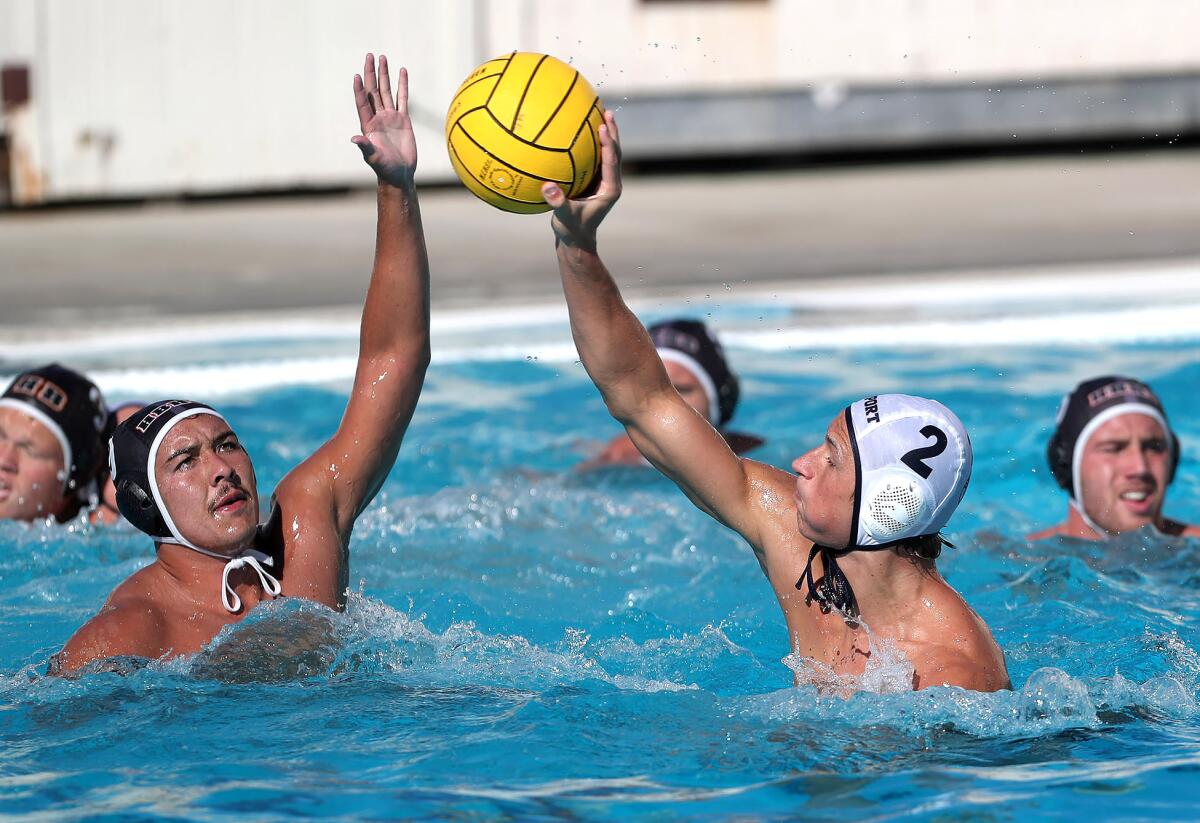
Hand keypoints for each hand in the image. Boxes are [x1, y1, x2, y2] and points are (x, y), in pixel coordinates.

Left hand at [352, 53, 416, 187]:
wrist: (400, 174)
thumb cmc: (384, 168)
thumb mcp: (373, 157)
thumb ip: (365, 147)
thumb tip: (354, 139)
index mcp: (368, 125)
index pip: (362, 102)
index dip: (359, 89)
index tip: (357, 75)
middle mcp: (377, 117)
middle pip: (373, 91)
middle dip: (371, 73)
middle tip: (369, 56)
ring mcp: (390, 117)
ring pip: (386, 91)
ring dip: (384, 75)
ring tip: (382, 58)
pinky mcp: (403, 119)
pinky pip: (402, 98)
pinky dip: (402, 85)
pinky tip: (402, 71)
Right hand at [542, 110, 621, 250]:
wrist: (577, 240)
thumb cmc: (572, 230)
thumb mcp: (564, 218)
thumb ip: (558, 203)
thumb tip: (548, 188)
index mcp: (609, 190)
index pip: (612, 162)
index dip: (608, 143)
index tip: (603, 127)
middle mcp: (611, 184)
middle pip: (616, 153)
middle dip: (612, 132)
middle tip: (607, 112)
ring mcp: (605, 182)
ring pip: (609, 154)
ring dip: (607, 135)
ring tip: (601, 114)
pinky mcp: (597, 183)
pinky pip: (598, 159)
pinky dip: (594, 144)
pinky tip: (583, 132)